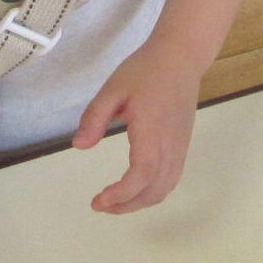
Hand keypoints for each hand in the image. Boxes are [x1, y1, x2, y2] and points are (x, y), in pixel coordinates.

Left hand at [74, 37, 203, 213]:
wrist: (181, 57)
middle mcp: (171, 144)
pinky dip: (153, 191)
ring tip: (115, 200)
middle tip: (100, 204)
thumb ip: (95, 117)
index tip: (100, 199)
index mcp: (152, 131)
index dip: (122, 193)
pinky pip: (171, 177)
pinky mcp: (183, 145)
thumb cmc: (146, 70)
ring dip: (140, 201)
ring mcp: (180, 146)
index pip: (142, 174)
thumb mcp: (113, 89)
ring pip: (165, 188)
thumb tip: (79, 146)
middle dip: (127, 205)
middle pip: (155, 190)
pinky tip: (136, 188)